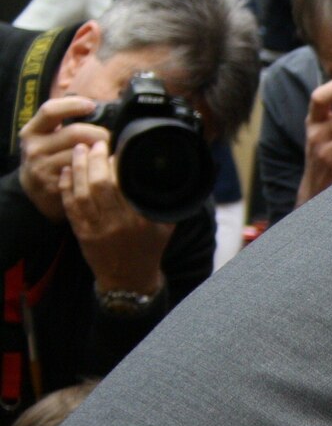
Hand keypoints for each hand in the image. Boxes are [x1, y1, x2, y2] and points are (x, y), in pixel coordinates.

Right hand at [18, 95, 111, 220]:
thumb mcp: (46, 135)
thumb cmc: (48, 155)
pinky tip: (106, 168)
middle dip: (99, 133)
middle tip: (109, 138)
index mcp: (32, 131)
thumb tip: (85, 100)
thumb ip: (61, 119)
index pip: (50, 110)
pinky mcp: (57, 186)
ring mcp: (44, 168)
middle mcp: (35, 148)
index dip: (73, 105)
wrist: (35, 188)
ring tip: (109, 152)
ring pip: (83, 154)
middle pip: (75, 133)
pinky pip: (86, 174)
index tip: (91, 105)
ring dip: (102, 153)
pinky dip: (100, 169)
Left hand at [60, 138, 169, 294]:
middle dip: (96, 159)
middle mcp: (119, 223)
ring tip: (79, 150)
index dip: (118, 163)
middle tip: (96, 144)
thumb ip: (167, 202)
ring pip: (82, 192)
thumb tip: (170, 174)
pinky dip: (66, 186)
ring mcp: (97, 229)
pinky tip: (67, 171)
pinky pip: (70, 206)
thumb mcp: (166, 226)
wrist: (129, 281)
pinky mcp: (81, 234)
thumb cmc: (148, 250)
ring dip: (78, 168)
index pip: (125, 184)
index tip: (117, 150)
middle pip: (101, 184)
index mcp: (141, 220)